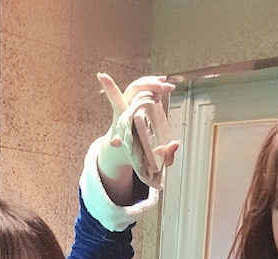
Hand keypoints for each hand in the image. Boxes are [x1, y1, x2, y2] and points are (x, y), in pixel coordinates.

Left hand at [96, 72, 179, 201]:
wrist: (118, 153)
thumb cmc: (134, 156)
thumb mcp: (151, 163)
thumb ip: (165, 157)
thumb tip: (175, 143)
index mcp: (124, 126)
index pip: (117, 103)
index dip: (110, 89)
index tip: (102, 76)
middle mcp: (123, 113)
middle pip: (132, 90)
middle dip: (149, 85)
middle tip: (166, 88)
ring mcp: (126, 106)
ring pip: (136, 86)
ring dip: (151, 82)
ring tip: (165, 83)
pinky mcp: (131, 102)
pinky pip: (139, 89)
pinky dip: (151, 84)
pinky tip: (161, 83)